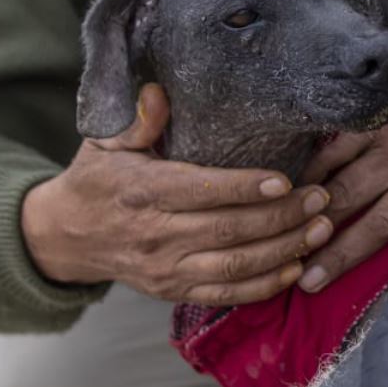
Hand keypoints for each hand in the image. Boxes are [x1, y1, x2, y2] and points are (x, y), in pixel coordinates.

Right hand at [20, 83, 332, 304]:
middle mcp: (155, 236)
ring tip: (321, 229)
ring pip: (234, 266)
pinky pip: (225, 295)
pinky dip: (263, 286)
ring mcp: (165, 270)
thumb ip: (136, 120)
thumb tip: (158, 92)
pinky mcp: (173, 292)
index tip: (284, 180)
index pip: (200, 191)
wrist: (65, 236)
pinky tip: (296, 268)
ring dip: (283, 250)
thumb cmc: (97, 179)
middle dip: (281, 216)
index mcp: (142, 193)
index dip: (244, 188)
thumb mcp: (105, 142)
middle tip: (321, 198)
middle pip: (228, 230)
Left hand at [295, 8, 387, 291]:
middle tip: (277, 255)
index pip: (325, 160)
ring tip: (311, 283)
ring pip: (378, 225)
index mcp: (378, 121)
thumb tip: (322, 71)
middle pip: (342, 198)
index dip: (296, 186)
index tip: (273, 207)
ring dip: (342, 256)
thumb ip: (362, 77)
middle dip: (306, 230)